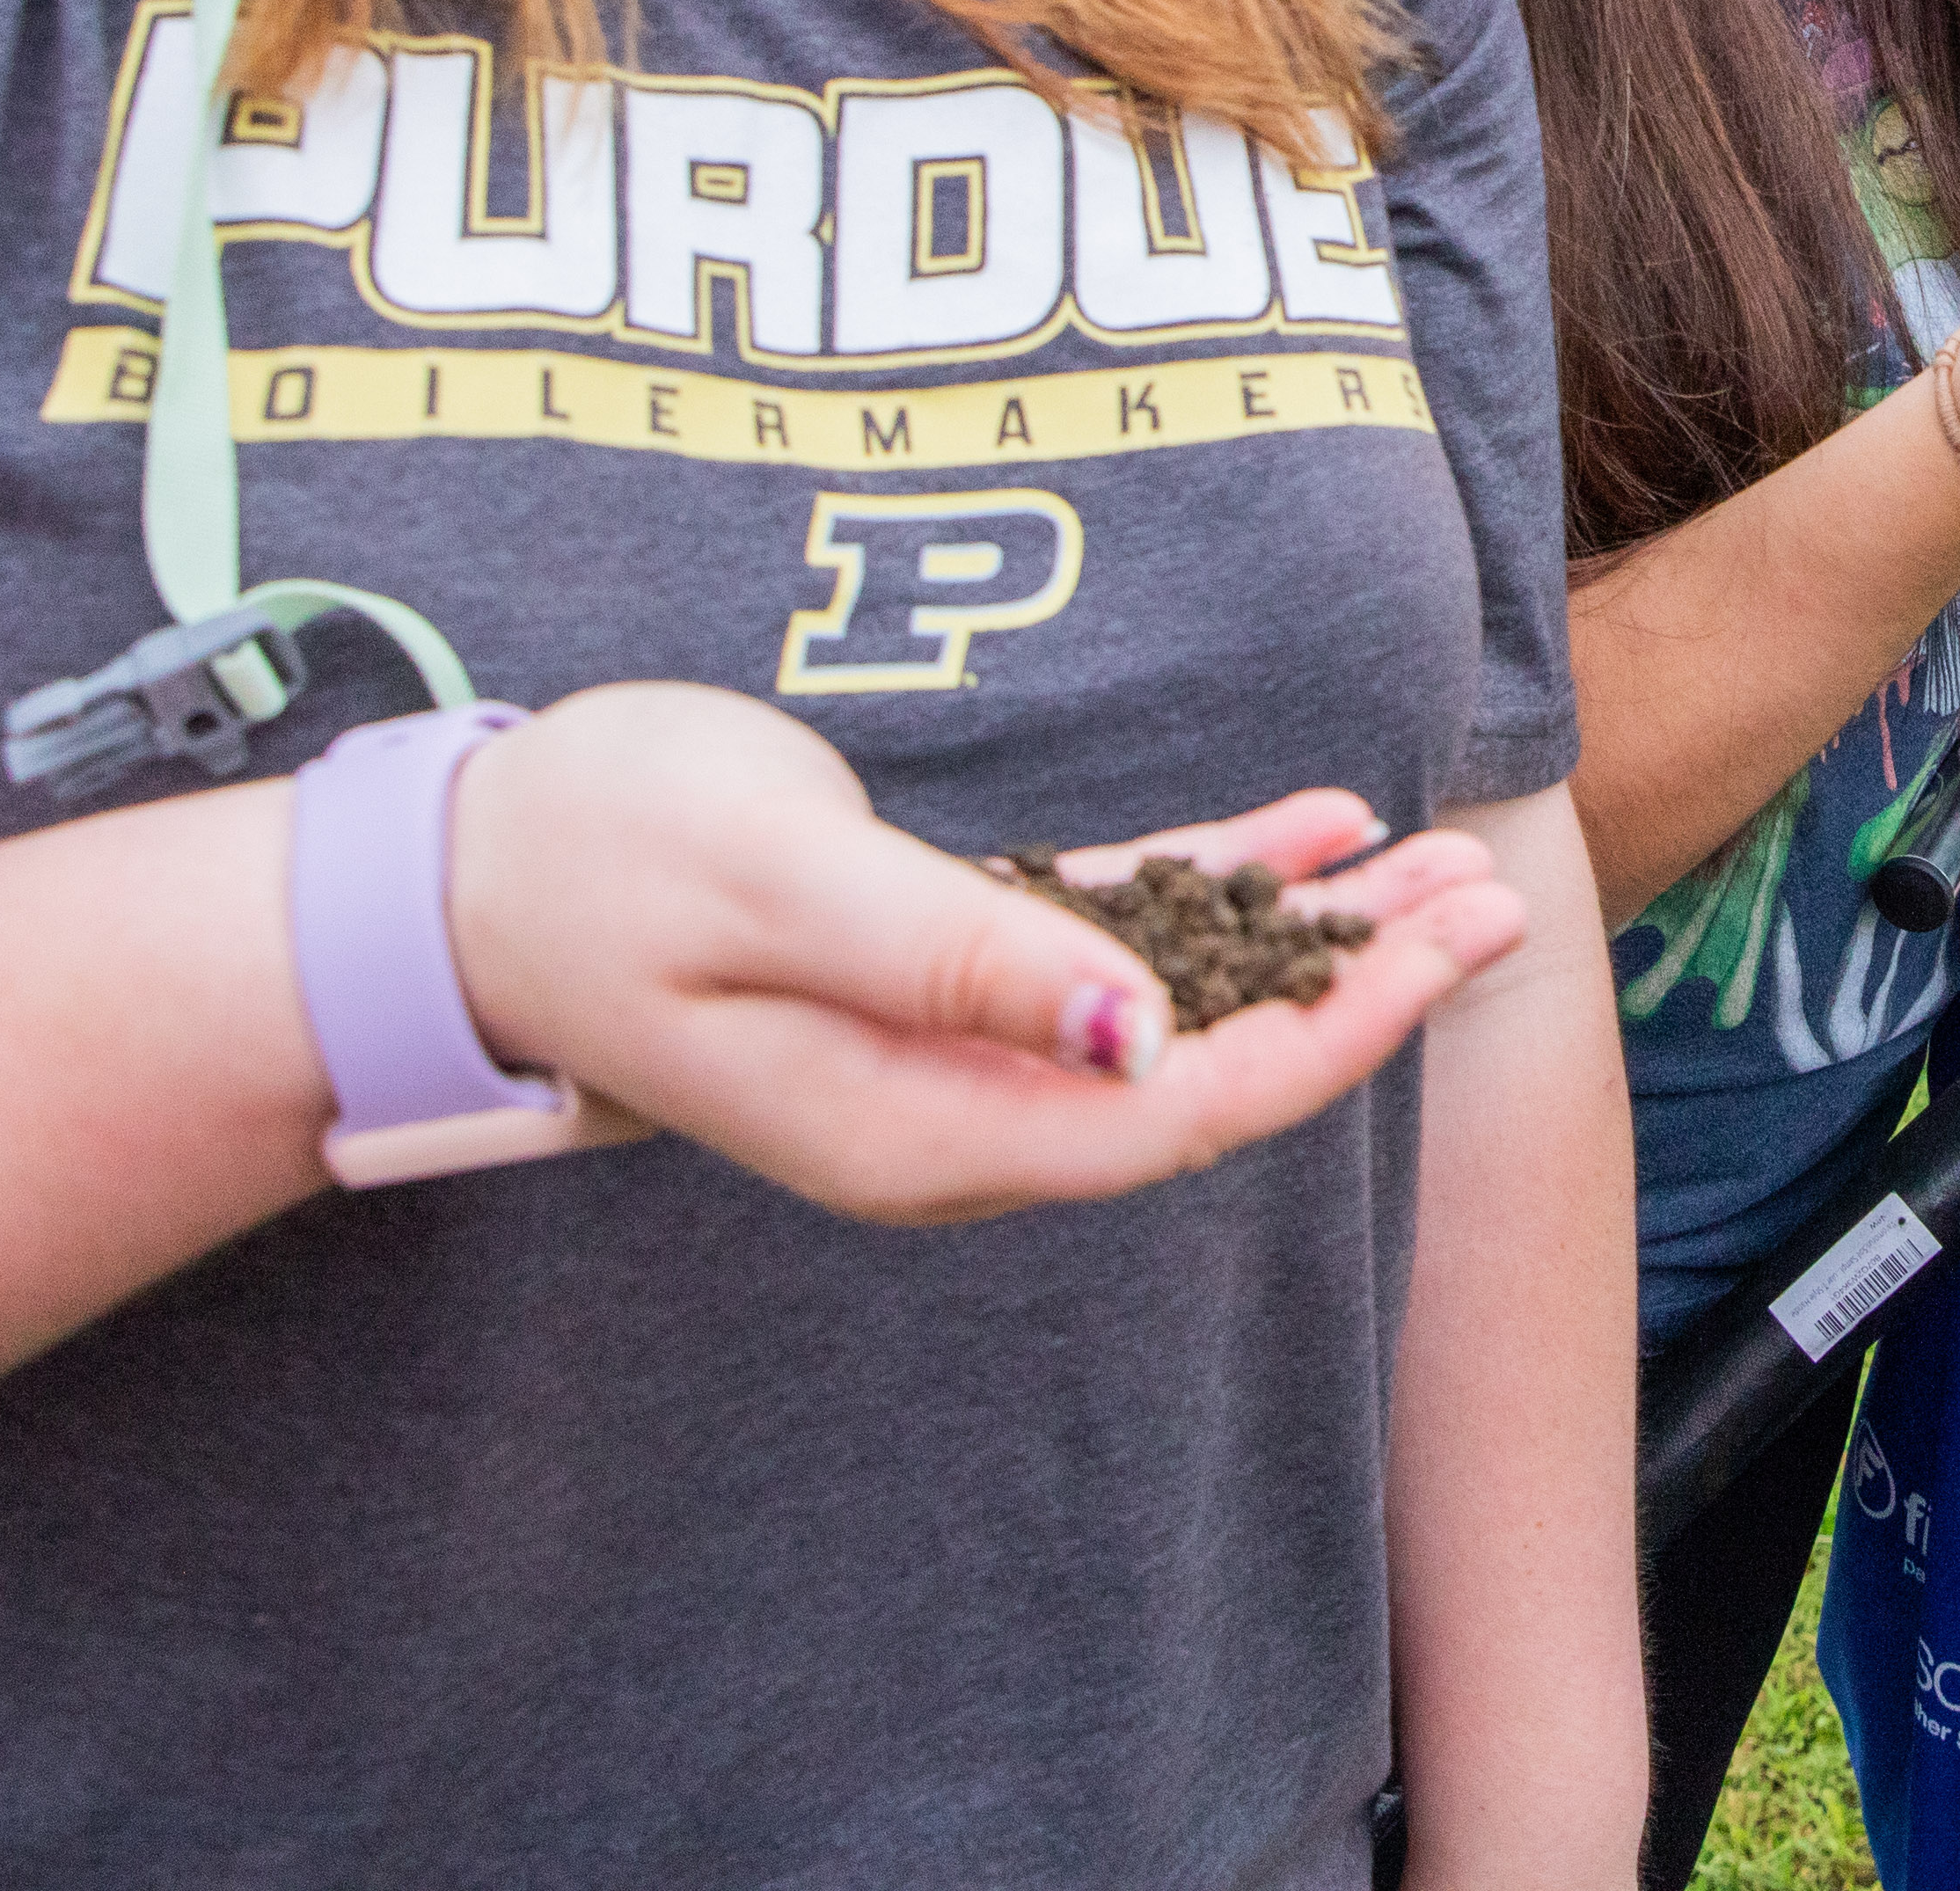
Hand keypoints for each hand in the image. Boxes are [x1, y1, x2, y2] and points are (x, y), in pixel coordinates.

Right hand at [443, 686, 1526, 1224]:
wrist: (461, 881)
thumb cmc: (597, 857)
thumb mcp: (774, 884)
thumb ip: (955, 957)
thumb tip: (1137, 1029)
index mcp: (923, 1127)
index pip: (1175, 1107)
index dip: (1319, 1035)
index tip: (1434, 956)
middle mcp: (955, 1117)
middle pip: (1205, 1072)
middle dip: (1360, 991)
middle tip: (1499, 901)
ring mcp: (951, 1055)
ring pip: (1180, 1011)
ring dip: (1317, 941)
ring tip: (1453, 869)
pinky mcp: (940, 979)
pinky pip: (1112, 951)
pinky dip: (1222, 892)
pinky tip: (1321, 832)